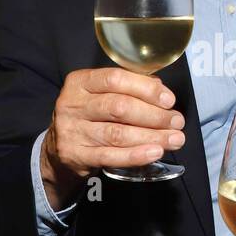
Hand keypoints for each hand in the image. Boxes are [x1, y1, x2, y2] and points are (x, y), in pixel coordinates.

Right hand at [41, 67, 184, 207]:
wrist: (58, 149)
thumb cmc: (89, 116)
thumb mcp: (100, 95)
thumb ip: (128, 88)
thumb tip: (160, 90)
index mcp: (79, 82)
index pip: (115, 79)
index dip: (146, 89)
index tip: (169, 100)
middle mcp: (72, 104)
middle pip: (119, 107)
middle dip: (154, 115)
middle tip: (177, 121)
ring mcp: (72, 131)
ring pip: (118, 133)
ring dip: (152, 136)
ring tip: (174, 139)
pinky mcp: (75, 155)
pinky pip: (110, 156)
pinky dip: (136, 155)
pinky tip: (155, 152)